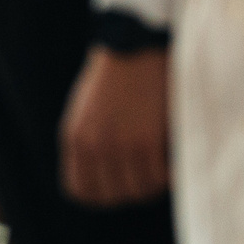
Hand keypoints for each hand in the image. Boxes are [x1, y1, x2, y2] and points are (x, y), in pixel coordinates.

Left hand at [60, 45, 169, 206]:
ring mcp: (120, 145)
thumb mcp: (85, 112)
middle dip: (130, 189)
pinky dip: (169, 175)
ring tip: (159, 163)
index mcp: (73, 138)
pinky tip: (170, 159)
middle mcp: (92, 146)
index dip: (100, 193)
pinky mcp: (147, 141)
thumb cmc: (113, 78)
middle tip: (143, 171)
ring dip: (152, 183)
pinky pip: (160, 179)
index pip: (79, 191)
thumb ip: (89, 144)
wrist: (133, 47)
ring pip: (138, 191)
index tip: (117, 182)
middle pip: (112, 196)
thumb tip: (103, 180)